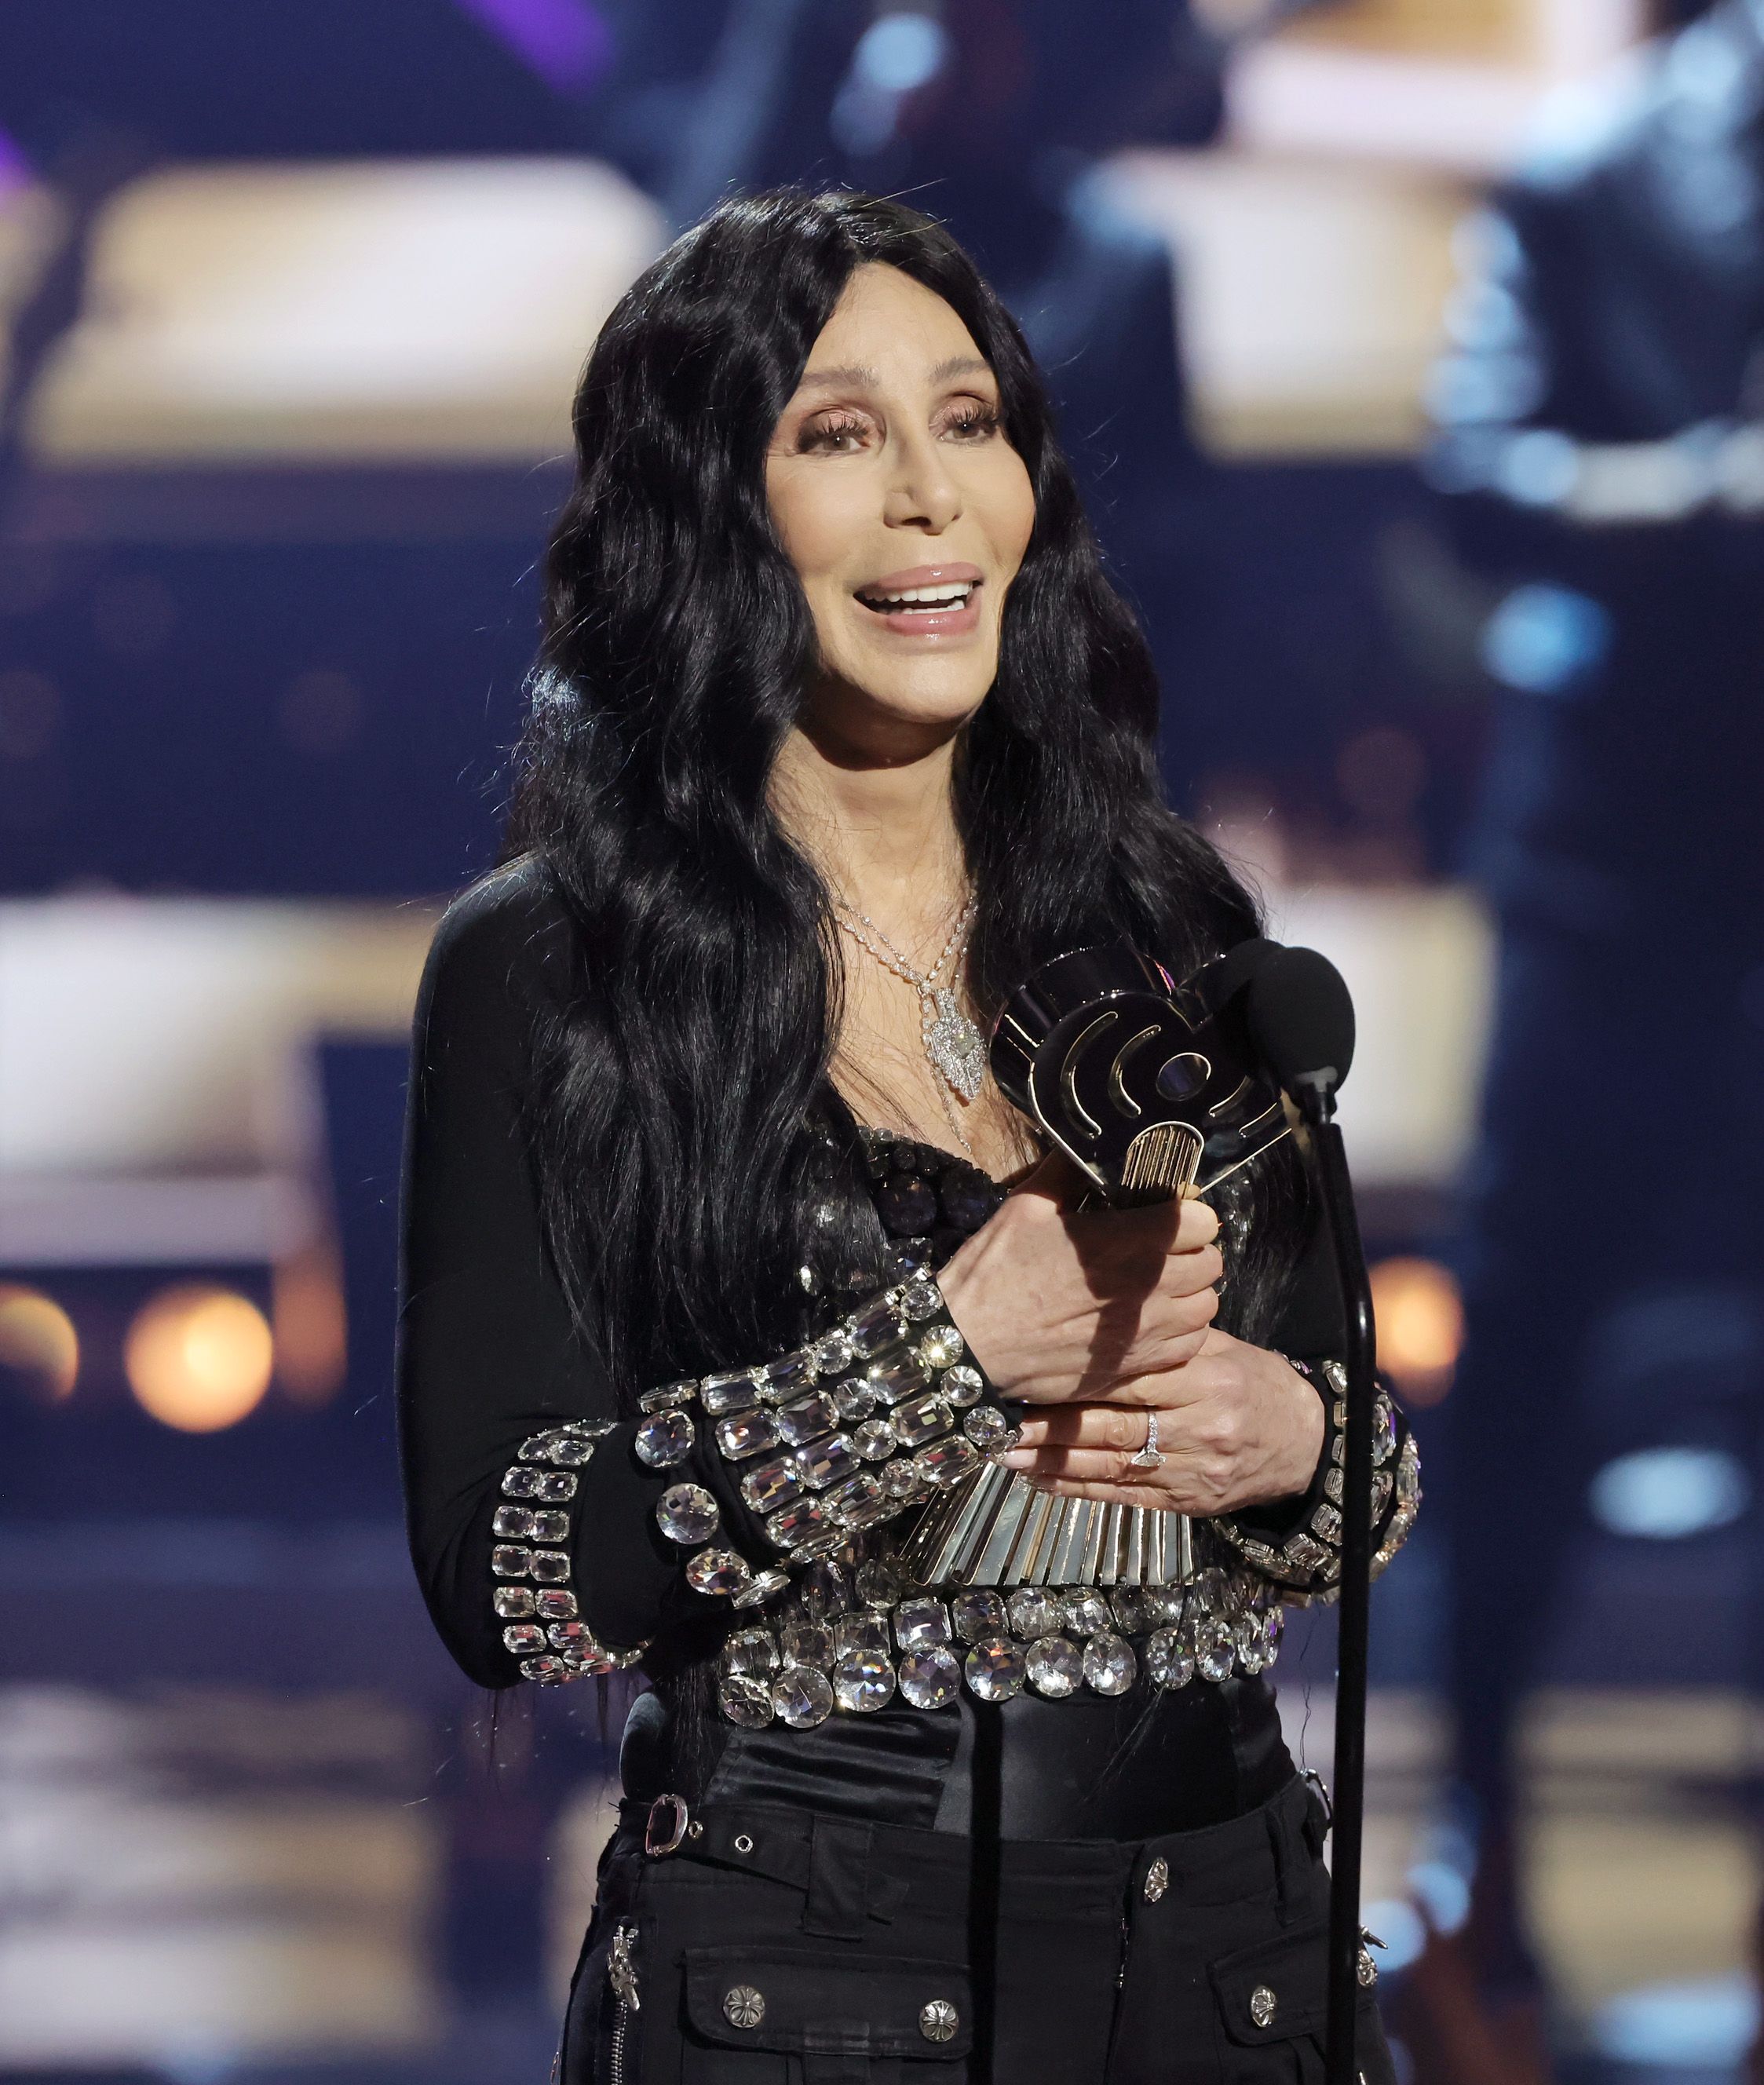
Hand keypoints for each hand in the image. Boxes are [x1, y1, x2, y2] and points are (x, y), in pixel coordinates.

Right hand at [936, 1154, 1223, 1403]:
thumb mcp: (1025, 1206)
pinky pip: (1188, 1347)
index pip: (1202, 1221)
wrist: (969, 1347)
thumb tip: (1087, 1143)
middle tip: (1160, 1248)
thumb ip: (1068, 1171)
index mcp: (1128, 1242)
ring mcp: (1147, 1334)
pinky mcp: (1136, 1367)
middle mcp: (1149, 1289)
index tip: (1165, 1214)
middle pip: (1211, 1263)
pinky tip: (1150, 1322)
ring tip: (1160, 1286)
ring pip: (1206, 1307)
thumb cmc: (994, 1273)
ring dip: (1190, 1292)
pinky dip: (1180, 1332)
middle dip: (1191, 1250)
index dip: (1186, 1213)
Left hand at [994, 1328, 1325, 1517]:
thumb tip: (1103, 1309)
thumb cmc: (1252, 1382)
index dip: (1077, 1374)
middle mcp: (1198, 1425)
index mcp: (1205, 1376)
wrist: (1304, 1442)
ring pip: (1110, 1465)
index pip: (1130, 1374)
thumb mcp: (1220, 1348)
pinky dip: (1077, 1489)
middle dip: (1050, 1422)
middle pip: (1112, 1424)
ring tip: (1003, 1449)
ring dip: (1051, 1460)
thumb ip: (1166, 1338)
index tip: (1029, 1365)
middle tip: (997, 1414)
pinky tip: (1039, 1479)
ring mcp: (1190, 1469)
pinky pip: (1122, 1496)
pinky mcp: (1184, 1503)